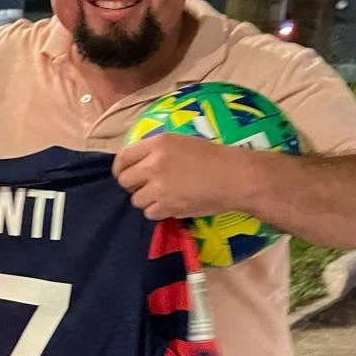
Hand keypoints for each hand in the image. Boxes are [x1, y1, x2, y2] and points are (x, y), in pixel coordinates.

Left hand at [112, 133, 252, 219]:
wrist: (235, 177)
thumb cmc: (213, 157)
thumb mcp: (181, 142)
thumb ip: (157, 151)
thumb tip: (138, 164)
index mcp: (157, 143)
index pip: (123, 157)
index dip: (120, 169)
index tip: (124, 175)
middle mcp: (154, 164)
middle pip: (125, 181)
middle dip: (134, 186)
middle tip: (148, 187)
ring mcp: (159, 187)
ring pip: (136, 200)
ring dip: (147, 200)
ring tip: (164, 197)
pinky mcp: (167, 206)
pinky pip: (150, 213)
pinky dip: (159, 212)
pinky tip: (172, 205)